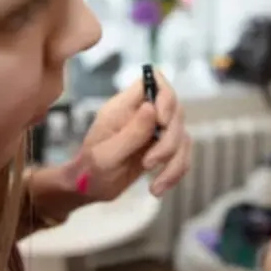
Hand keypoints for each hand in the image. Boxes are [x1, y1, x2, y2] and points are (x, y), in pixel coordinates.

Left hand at [27, 70, 190, 221]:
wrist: (88, 190)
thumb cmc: (89, 170)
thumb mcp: (106, 155)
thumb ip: (131, 132)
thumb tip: (151, 107)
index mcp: (124, 107)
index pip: (154, 80)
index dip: (165, 96)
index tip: (161, 121)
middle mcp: (143, 114)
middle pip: (176, 111)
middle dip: (169, 141)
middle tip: (148, 163)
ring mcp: (154, 131)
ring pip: (182, 135)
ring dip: (174, 162)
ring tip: (154, 186)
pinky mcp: (162, 148)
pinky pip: (182, 154)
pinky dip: (175, 173)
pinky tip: (158, 188)